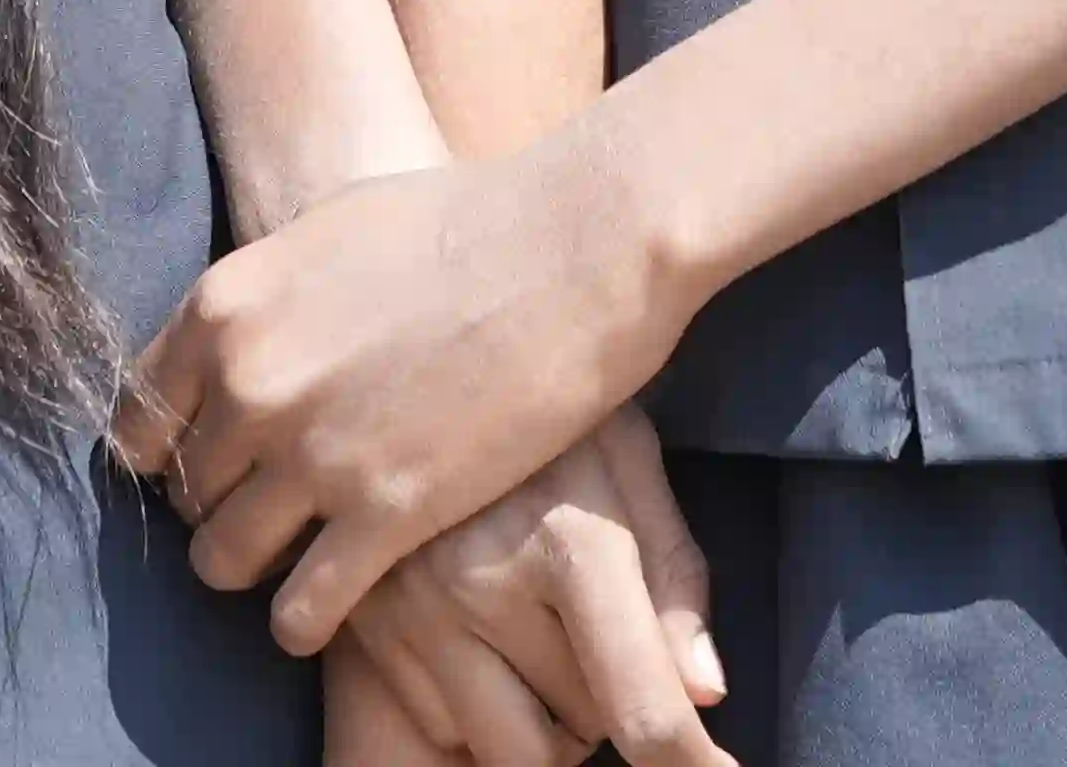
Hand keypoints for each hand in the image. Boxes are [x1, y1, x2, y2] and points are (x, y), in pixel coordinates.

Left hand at [119, 126, 689, 661]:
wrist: (573, 244)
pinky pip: (300, 610)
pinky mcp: (385, 514)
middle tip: (272, 508)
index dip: (170, 453)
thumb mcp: (327, 232)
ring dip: (252, 567)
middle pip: (186, 493)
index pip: (137, 423)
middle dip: (223, 505)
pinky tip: (325, 609)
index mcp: (223, 307)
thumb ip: (264, 302)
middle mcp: (249, 384)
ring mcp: (313, 454)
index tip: (212, 463)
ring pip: (221, 560)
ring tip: (293, 560)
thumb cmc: (464, 219)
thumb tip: (234, 348)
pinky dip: (303, 620)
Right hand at [322, 411, 729, 766]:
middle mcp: (484, 583)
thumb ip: (674, 575)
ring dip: (541, 718)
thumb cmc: (545, 397)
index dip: (689, 764)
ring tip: (537, 627)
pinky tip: (471, 626)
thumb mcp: (626, 457)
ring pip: (508, 747)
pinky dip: (471, 704)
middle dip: (605, 705)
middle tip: (594, 625)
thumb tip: (706, 692)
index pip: (641, 706)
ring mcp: (413, 607)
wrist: (399, 342)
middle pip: (581, 734)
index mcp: (572, 540)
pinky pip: (440, 726)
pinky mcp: (361, 623)